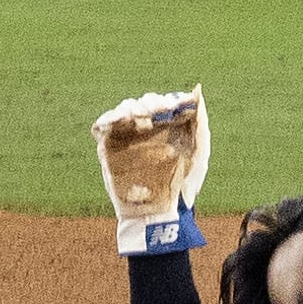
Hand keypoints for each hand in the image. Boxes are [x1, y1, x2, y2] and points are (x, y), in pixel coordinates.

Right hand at [92, 85, 210, 254]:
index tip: (171, 107)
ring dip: (128, 109)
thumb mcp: (199, 153)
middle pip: (141, 104)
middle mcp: (145, 130)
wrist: (161, 212)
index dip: (165, 101)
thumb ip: (200, 122)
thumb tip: (197, 90)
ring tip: (137, 116)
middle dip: (147, 104)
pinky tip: (118, 121)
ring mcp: (126, 138)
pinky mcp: (108, 147)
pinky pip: (102, 126)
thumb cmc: (183, 184)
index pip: (161, 103)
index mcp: (167, 128)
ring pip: (121, 111)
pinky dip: (107, 119)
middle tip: (153, 112)